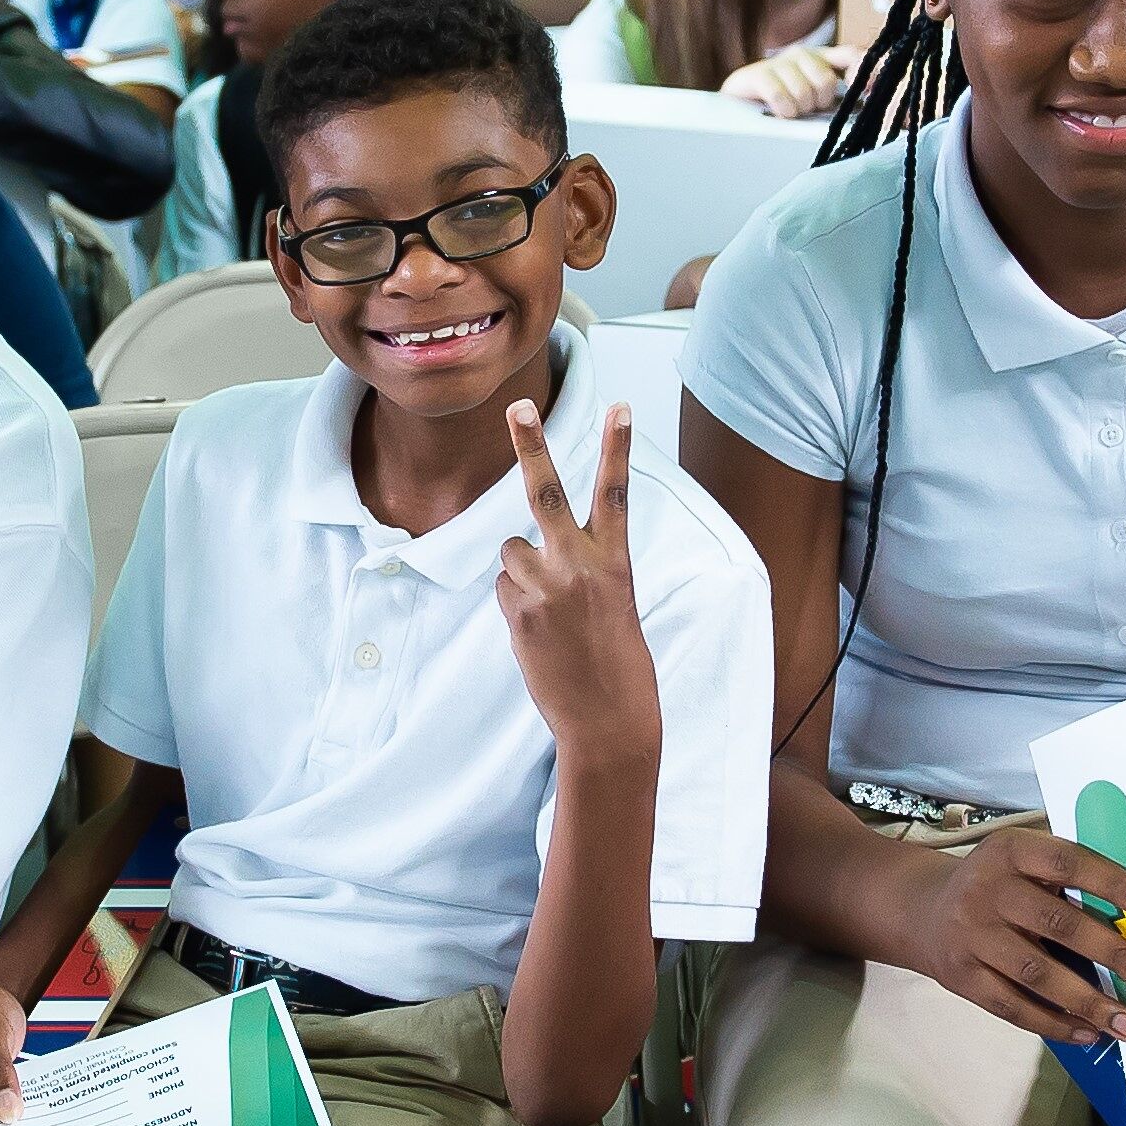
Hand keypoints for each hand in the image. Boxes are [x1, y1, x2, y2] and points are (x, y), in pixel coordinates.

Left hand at [496, 400, 663, 768]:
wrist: (608, 720)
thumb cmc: (617, 663)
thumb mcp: (614, 603)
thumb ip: (580, 567)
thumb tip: (526, 553)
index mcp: (615, 561)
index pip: (616, 493)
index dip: (617, 448)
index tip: (621, 407)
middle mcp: (580, 566)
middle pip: (546, 493)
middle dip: (530, 445)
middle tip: (517, 406)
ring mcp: (546, 588)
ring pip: (511, 552)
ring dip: (521, 573)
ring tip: (549, 613)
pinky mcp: (519, 613)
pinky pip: (504, 589)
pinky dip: (515, 605)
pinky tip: (539, 634)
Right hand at [721, 43, 859, 118]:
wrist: (739, 102)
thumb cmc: (783, 103)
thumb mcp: (814, 98)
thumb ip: (840, 96)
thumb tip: (869, 95)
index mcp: (821, 58)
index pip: (851, 55)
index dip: (862, 71)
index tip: (866, 91)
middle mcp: (803, 54)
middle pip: (826, 82)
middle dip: (817, 103)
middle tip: (804, 107)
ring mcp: (780, 62)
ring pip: (803, 93)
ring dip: (797, 110)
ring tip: (788, 110)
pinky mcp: (759, 73)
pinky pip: (780, 96)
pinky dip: (781, 110)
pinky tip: (778, 111)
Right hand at [898, 828, 1125, 1043]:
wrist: (924, 911)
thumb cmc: (999, 886)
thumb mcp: (1023, 861)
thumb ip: (1070, 877)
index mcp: (1010, 851)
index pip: (1067, 863)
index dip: (1112, 884)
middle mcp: (987, 890)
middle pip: (1058, 924)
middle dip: (1114, 955)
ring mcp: (971, 936)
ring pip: (1038, 974)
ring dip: (1090, 1002)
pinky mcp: (962, 978)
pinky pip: (1013, 1006)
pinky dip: (1054, 1023)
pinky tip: (1089, 1033)